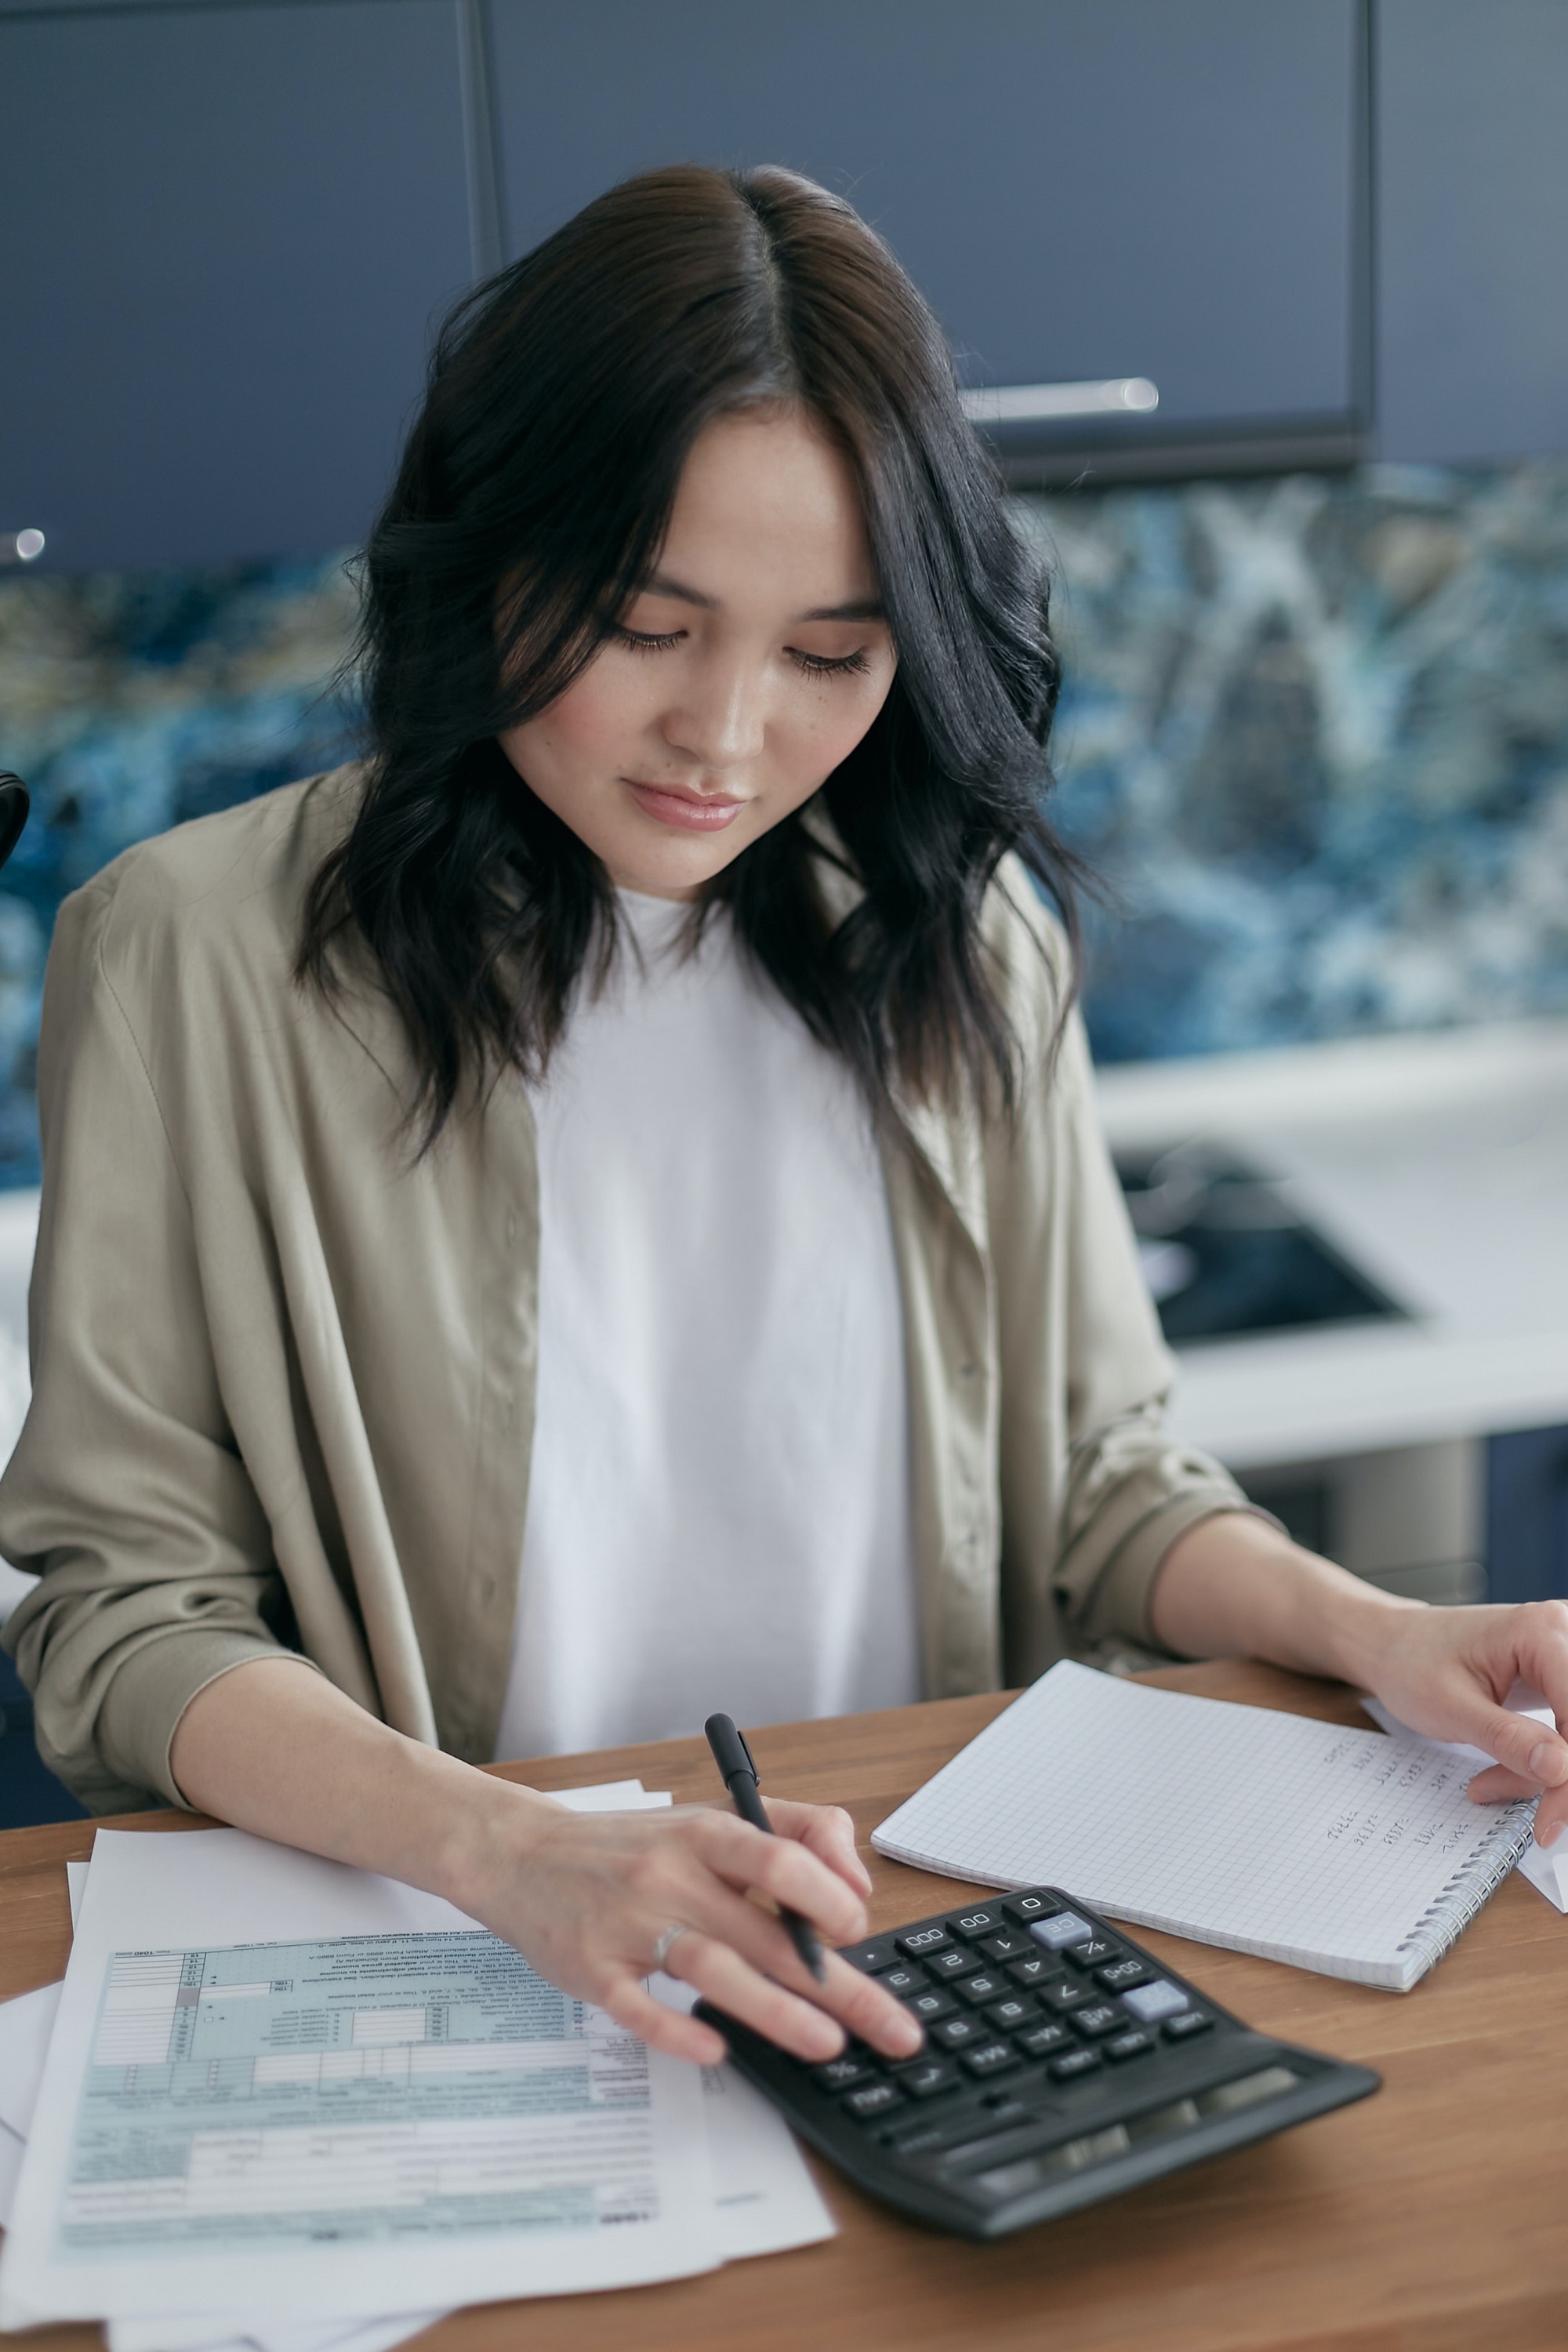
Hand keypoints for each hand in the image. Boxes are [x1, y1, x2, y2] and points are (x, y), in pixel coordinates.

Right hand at [455, 1787, 925, 2069]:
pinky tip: (715, 2051)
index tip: (859, 1932)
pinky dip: (676, 2030)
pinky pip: (638, 2007)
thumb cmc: (633, 1845)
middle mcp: (671, 1874)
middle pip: (765, 1932)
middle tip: (890, 2028)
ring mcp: (628, 1924)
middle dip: (838, 1985)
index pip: (780, 1858)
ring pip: (711, 1968)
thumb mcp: (712, 1817)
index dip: (829, 1897)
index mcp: (705, 1833)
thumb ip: (796, 1833)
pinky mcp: (592, 1970)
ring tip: (827, 2045)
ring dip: (775, 2011)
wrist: (523, 1854)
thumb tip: (856, 1888)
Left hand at [1351, 1598, 1567, 1846]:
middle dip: (1560, 1778)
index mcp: (1541, 1631)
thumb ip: (1507, 1739)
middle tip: (1536, 1818)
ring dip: (1548, 1776)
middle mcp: (1564, 1636)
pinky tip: (1502, 1772)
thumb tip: (1563, 1769)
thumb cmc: (1411, 1664)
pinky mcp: (1561, 1683)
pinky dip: (1542, 1764)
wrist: (1393, 1647)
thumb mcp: (1451, 1707)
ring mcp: (1565, 1659)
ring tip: (1490, 1783)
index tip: (1550, 1824)